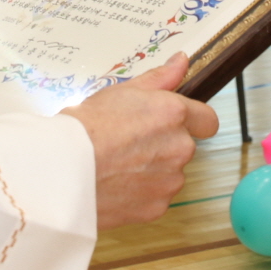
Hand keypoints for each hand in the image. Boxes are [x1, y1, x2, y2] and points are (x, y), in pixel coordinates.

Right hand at [63, 52, 218, 228]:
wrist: (62, 171)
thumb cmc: (85, 128)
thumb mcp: (121, 91)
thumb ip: (159, 78)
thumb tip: (181, 62)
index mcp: (173, 114)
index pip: (207, 120)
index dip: (194, 121)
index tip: (176, 123)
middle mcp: (180, 147)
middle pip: (183, 146)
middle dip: (163, 145)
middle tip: (129, 143)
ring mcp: (170, 180)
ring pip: (169, 174)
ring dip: (153, 170)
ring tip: (118, 166)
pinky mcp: (157, 207)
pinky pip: (155, 198)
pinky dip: (141, 194)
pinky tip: (116, 185)